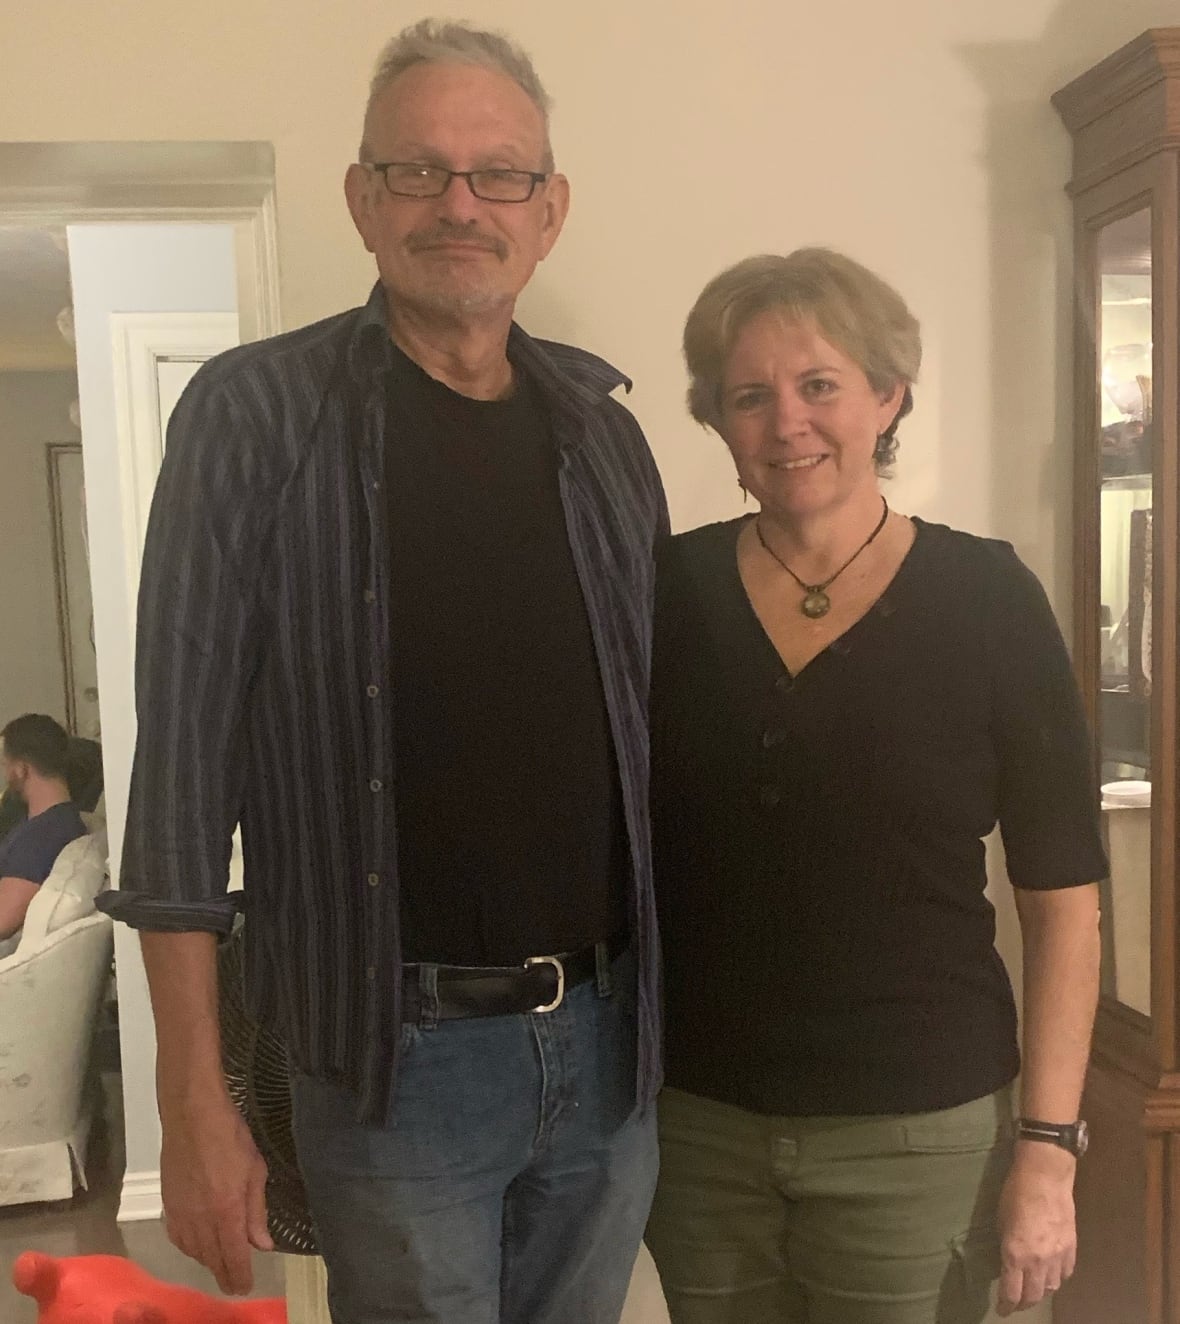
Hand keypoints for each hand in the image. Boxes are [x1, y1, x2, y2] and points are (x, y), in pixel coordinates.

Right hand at [159, 1093, 273, 1294]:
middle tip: (234, 1282)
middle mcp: (200, 1220)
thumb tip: (262, 1245)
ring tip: (220, 1264)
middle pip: (211, 1259)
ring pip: (193, 1252)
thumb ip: (257, 1211)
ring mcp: (180, 1214)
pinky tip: (197, 1245)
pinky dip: (189, 1248)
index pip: (233, 1257)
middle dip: (224, 1274)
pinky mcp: (166, 1205)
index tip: (245, 1288)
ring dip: (208, 1261)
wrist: (191, 1116)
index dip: (240, 1276)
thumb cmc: (231, 1137)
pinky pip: (178, 1238)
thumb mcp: (255, 1170)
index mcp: (226, 1212)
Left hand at [995, 1141, 1076, 1315]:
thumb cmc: (1015, 1193)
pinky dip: (1057, 1277)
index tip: (1001, 1310)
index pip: (1012, 1293)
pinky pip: (1065, 1273)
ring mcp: (1057, 1256)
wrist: (1045, 1177)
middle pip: (1033, 1296)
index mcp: (1016, 1254)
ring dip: (1040, 1291)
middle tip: (1015, 1303)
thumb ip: (1007, 1246)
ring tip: (1032, 1289)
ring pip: (1051, 1288)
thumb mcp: (1001, 1221)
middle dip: (1022, 1303)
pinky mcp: (1071, 1248)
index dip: (1006, 1306)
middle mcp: (1038, 1261)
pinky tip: (1051, 1274)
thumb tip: (1009, 1263)